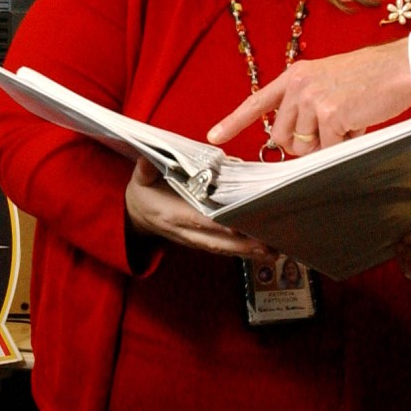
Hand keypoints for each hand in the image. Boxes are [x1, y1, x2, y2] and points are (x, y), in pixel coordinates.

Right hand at [124, 160, 267, 258]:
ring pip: (224, 249)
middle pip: (216, 241)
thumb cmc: (144, 194)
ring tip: (273, 251)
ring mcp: (194, 239)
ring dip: (248, 251)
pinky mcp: (202, 242)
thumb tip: (148, 158)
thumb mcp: (140, 179)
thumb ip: (146, 170)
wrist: (138, 217)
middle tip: (266, 244)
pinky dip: (244, 252)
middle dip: (241, 244)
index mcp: (170, 214)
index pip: (197, 219)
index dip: (217, 224)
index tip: (237, 225)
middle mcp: (184, 231)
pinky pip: (225, 249)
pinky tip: (264, 252)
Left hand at [208, 39, 410, 155]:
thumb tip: (289, 142)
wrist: (401, 67)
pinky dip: (345, 143)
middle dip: (303, 144)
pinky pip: (329, 148)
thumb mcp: (328, 82)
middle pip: (281, 137)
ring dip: (326, 143)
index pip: (258, 101)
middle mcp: (299, 85)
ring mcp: (312, 99)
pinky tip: (359, 122)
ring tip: (348, 119)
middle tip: (330, 129)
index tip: (214, 135)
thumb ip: (305, 105)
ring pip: (303, 147)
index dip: (234, 121)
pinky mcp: (330, 114)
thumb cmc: (371, 78)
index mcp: (296, 75)